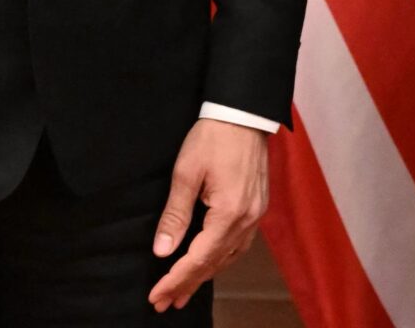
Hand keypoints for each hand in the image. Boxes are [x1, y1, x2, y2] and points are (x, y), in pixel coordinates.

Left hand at [147, 119, 270, 312]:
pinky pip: (240, 243)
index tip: (156, 295)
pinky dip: (222, 258)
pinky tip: (211, 263)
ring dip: (206, 275)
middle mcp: (247, 218)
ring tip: (184, 290)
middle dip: (187, 284)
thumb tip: (162, 250)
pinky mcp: (258, 206)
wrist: (244, 112)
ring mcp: (256, 213)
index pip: (198, 258)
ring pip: (230, 256)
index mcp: (229, 212)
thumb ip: (175, 215)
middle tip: (165, 302)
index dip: (175, 279)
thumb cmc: (214, 137)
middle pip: (214, 263)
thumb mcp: (186, 173)